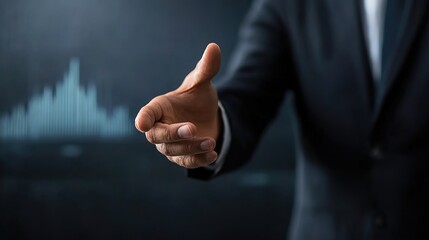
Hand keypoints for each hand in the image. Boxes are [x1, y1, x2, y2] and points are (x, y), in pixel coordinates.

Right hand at [135, 43, 221, 168]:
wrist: (207, 118)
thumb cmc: (197, 98)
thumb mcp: (202, 83)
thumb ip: (206, 68)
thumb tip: (214, 47)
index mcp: (159, 108)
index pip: (147, 114)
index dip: (144, 118)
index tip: (142, 123)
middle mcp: (160, 127)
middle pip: (158, 136)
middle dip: (174, 134)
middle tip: (192, 129)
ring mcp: (169, 145)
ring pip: (174, 151)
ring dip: (192, 148)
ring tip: (211, 142)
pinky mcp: (181, 157)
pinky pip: (187, 162)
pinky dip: (199, 160)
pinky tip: (213, 154)